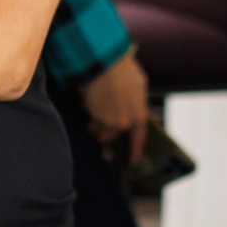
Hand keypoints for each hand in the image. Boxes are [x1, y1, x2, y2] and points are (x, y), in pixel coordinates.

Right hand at [82, 52, 150, 167]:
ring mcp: (107, 121)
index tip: (130, 163)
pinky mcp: (93, 115)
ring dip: (94, 124)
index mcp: (138, 116)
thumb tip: (129, 109)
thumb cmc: (124, 71)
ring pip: (97, 130)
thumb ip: (135, 103)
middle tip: (97, 125)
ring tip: (91, 111)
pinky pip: (89, 119)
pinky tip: (88, 100)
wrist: (107, 63)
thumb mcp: (138, 87)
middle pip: (111, 136)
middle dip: (104, 131)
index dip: (134, 152)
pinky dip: (88, 112)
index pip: (137, 140)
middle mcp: (124, 123)